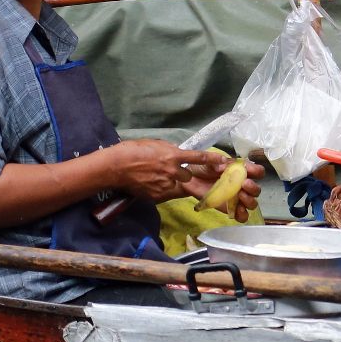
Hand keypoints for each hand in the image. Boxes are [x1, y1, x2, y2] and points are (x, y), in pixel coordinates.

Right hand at [108, 139, 231, 203]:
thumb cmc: (134, 150)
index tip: (224, 161)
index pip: (198, 157)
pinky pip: (168, 194)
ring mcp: (165, 186)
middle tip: (181, 174)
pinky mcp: (158, 196)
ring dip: (176, 184)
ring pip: (180, 187)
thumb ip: (171, 151)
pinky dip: (165, 190)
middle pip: (190, 177)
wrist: (116, 166)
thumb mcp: (157, 145)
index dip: (212, 159)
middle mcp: (173, 172)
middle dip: (187, 176)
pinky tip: (154, 184)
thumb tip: (178, 155)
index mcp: (173, 156)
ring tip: (162, 179)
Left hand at [180, 158, 264, 221]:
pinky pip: (241, 216)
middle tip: (243, 184)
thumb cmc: (201, 168)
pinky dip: (243, 215)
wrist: (190, 180)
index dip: (257, 171)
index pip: (256, 171)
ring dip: (250, 200)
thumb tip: (223, 165)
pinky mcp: (229, 209)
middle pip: (256, 189)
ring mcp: (237, 199)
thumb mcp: (207, 161)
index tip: (250, 172)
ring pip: (252, 203)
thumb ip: (215, 162)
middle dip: (253, 187)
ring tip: (240, 196)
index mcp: (240, 171)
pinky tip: (238, 211)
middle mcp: (242, 185)